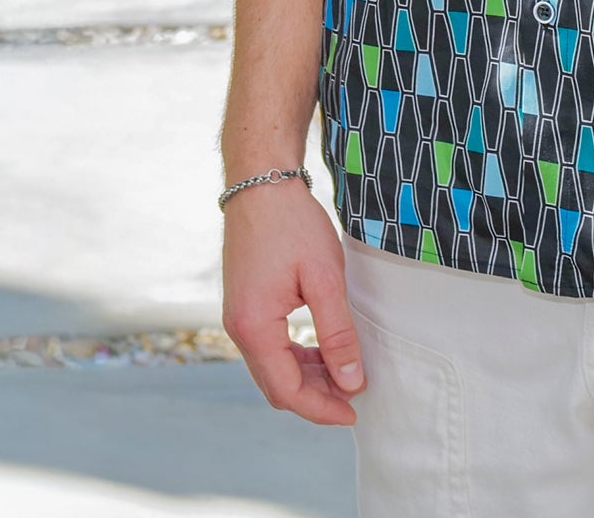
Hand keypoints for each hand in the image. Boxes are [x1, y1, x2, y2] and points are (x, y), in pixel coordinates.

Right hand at [222, 178, 364, 424]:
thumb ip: (337, 332)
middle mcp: (239, 329)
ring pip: (272, 368)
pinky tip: (321, 350)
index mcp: (254, 327)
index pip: (287, 390)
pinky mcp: (245, 305)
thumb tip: (352, 380)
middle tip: (354, 396)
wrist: (260, 183)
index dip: (321, 408)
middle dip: (316, 396)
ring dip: (307, 377)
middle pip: (276, 385)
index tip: (354, 411)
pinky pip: (269, 347)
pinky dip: (295, 357)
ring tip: (344, 374)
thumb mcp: (324, 277)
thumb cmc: (292, 224)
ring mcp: (238, 317)